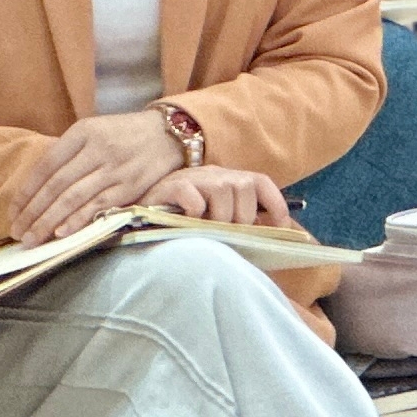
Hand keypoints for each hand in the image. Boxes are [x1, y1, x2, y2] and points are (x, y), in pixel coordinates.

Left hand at [10, 107, 189, 242]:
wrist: (170, 133)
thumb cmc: (125, 135)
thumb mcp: (94, 131)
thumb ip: (68, 154)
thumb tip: (35, 190)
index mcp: (83, 132)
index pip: (46, 166)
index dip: (26, 192)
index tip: (13, 213)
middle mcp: (98, 149)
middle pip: (56, 185)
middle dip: (33, 212)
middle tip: (17, 232)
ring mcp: (115, 168)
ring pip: (74, 198)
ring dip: (49, 221)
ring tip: (32, 238)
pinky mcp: (131, 186)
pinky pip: (99, 206)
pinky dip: (78, 220)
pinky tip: (62, 233)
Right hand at [147, 166, 292, 227]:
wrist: (136, 221)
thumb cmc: (181, 225)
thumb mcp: (214, 222)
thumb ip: (237, 226)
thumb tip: (267, 241)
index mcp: (227, 181)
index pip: (260, 182)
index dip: (275, 202)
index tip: (280, 226)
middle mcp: (212, 175)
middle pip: (243, 185)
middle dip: (242, 215)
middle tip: (230, 234)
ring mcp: (190, 179)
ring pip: (222, 189)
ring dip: (221, 215)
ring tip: (209, 231)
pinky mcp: (169, 187)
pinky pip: (192, 195)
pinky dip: (196, 210)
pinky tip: (190, 223)